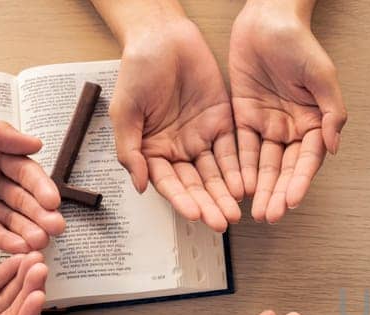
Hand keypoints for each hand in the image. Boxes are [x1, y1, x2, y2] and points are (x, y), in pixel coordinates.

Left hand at [0, 107, 63, 252]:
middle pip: (23, 198)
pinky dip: (4, 241)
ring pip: (10, 218)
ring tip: (41, 243)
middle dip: (41, 214)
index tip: (51, 201)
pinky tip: (18, 248)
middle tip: (55, 228)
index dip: (40, 186)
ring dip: (28, 230)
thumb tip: (35, 144)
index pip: (25, 170)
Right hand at [112, 17, 245, 231]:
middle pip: (195, 183)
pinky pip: (232, 150)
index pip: (169, 182)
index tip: (194, 214)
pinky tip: (244, 185)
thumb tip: (140, 186)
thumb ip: (131, 150)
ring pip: (216, 172)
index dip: (181, 199)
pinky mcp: (222, 122)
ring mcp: (201, 137)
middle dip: (208, 204)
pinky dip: (238, 168)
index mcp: (152, 149)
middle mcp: (179, 148)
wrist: (163, 37)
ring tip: (235, 211)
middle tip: (221, 222)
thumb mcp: (125, 112)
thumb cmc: (137, 70)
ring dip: (225, 193)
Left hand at [230, 1, 344, 223]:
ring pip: (264, 163)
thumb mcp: (323, 77)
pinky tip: (239, 185)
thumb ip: (332, 113)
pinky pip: (241, 146)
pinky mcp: (245, 115)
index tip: (292, 201)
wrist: (266, 19)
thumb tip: (333, 147)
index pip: (307, 160)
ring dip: (260, 187)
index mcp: (314, 121)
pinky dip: (240, 166)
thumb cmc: (299, 42)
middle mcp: (292, 126)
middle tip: (269, 215)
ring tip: (254, 209)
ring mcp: (268, 123)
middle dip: (277, 193)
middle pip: (285, 168)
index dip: (300, 181)